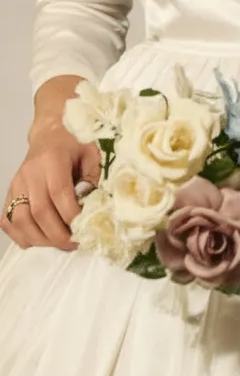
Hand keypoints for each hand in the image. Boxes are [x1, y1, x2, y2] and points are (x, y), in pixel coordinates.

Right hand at [1, 122, 100, 250]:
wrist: (51, 132)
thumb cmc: (75, 143)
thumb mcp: (92, 154)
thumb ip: (93, 180)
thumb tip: (95, 210)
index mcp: (53, 159)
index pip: (59, 194)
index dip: (71, 216)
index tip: (85, 229)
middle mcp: (30, 172)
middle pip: (39, 212)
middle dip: (57, 235)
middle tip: (74, 243)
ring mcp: (16, 183)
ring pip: (20, 220)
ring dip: (40, 239)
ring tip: (59, 243)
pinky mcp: (9, 192)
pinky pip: (7, 220)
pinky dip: (21, 235)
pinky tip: (39, 238)